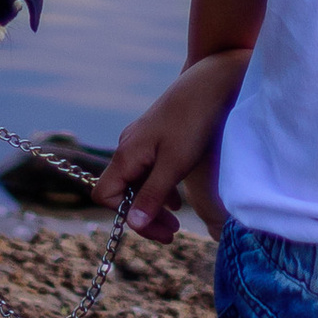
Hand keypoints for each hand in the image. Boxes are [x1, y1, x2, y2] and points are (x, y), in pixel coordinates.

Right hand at [95, 49, 251, 239]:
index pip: (105, 196)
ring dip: (154, 205)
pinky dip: (161, 188)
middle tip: (171, 235)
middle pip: (123, 193)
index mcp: (127, 154)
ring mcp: (141, 141)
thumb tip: (131, 225)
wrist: (211, 82)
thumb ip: (151, 196)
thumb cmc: (193, 122)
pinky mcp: (156, 137)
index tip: (155, 230)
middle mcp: (128, 147)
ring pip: (138, 182)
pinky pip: (149, 170)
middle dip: (144, 217)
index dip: (126, 217)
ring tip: (177, 222)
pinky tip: (178, 199)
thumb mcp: (174, 165)